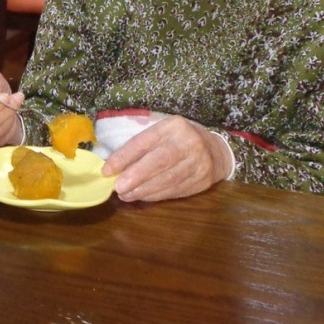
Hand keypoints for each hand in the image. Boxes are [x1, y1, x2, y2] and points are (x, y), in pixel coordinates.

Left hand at [101, 115, 232, 201]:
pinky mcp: (201, 181)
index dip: (125, 156)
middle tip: (118, 187)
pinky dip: (155, 195)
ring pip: (167, 179)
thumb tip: (113, 166)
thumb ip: (140, 147)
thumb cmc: (179, 140)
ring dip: (143, 190)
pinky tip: (142, 196)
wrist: (216, 151)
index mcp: (173, 126)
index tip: (107, 170)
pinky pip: (174, 190)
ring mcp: (198, 163)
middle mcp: (188, 142)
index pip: (146, 141)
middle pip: (160, 161)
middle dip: (136, 176)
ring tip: (125, 194)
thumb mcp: (162, 134)